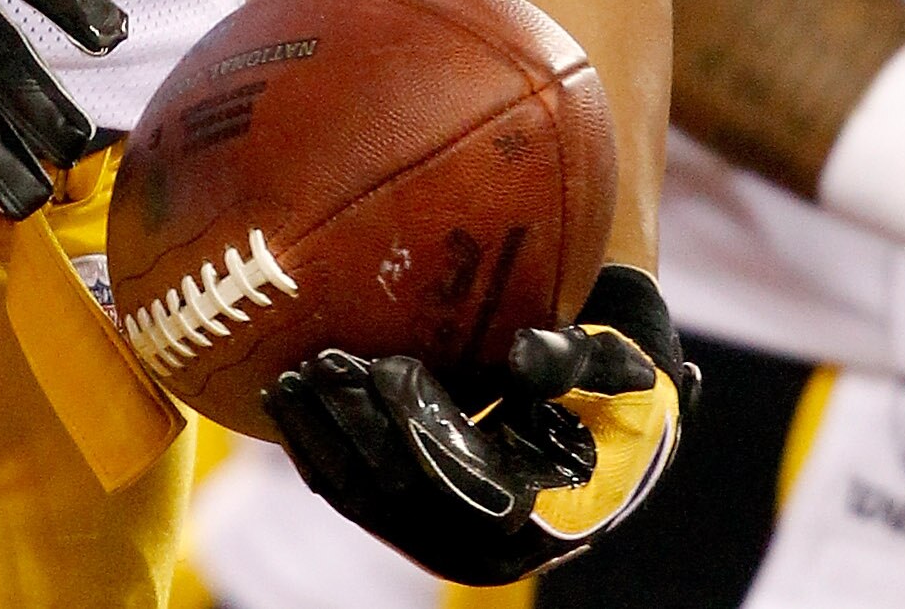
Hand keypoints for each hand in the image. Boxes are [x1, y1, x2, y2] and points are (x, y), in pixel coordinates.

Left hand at [264, 265, 693, 585]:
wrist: (606, 410)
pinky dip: (317, 453)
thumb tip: (522, 357)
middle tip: (320, 362)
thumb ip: (577, 359)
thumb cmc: (615, 379)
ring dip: (322, 439)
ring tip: (290, 378)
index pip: (465, 481)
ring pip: (367, 501)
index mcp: (543, 515)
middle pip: (402, 494)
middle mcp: (489, 546)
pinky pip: (353, 497)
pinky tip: (286, 404)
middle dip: (354, 428)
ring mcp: (444, 539)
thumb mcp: (619, 364)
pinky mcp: (412, 521)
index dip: (419, 427)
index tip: (388, 364)